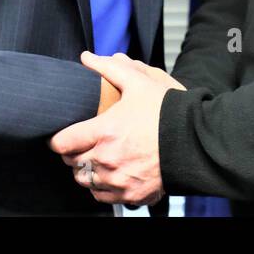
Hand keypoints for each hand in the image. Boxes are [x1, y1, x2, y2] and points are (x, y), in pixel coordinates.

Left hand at [49, 51, 184, 205]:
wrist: (195, 140)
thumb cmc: (166, 111)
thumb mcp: (139, 82)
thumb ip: (110, 68)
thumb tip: (87, 58)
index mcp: (105, 131)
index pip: (62, 143)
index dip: (58, 139)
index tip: (63, 136)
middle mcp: (108, 159)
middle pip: (72, 163)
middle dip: (75, 153)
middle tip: (85, 144)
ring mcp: (119, 179)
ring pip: (86, 181)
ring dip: (88, 170)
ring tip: (99, 158)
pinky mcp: (132, 195)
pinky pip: (103, 196)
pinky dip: (103, 187)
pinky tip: (113, 172)